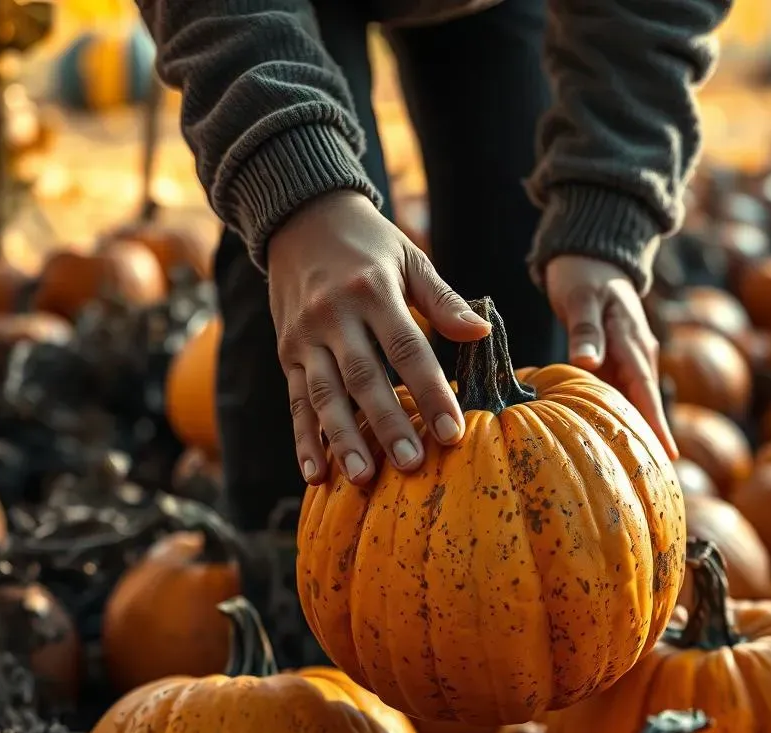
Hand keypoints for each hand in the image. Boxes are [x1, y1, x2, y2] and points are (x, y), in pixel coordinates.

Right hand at [267, 190, 490, 485]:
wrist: (300, 217)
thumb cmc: (369, 245)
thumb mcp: (410, 259)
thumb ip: (444, 300)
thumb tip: (482, 331)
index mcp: (373, 291)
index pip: (407, 349)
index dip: (431, 391)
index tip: (454, 431)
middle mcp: (334, 316)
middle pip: (363, 378)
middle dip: (387, 424)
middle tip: (410, 464)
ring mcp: (305, 337)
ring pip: (324, 395)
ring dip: (343, 439)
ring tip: (362, 477)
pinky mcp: (288, 354)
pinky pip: (295, 402)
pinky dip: (303, 439)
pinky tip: (314, 474)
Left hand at [545, 255, 677, 458]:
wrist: (592, 256)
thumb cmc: (584, 275)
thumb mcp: (581, 298)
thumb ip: (585, 330)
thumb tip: (588, 363)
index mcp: (632, 341)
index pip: (646, 389)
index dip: (656, 422)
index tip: (668, 453)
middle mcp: (637, 355)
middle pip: (645, 403)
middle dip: (653, 438)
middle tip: (659, 480)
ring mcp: (627, 360)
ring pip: (633, 402)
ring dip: (636, 432)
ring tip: (640, 473)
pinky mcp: (615, 363)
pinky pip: (617, 395)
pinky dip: (616, 417)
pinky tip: (611, 443)